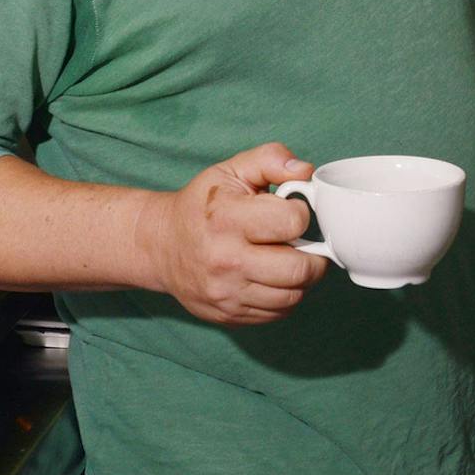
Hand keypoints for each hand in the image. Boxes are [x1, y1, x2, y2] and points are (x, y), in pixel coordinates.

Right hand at [136, 143, 327, 325]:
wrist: (161, 245)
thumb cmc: (201, 205)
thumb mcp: (231, 170)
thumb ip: (271, 159)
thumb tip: (305, 171)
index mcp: (227, 218)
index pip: (292, 223)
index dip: (301, 214)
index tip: (293, 213)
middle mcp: (225, 259)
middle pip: (299, 269)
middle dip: (313, 255)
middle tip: (306, 244)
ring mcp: (227, 293)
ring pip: (293, 296)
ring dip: (302, 279)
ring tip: (291, 260)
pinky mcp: (229, 315)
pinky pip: (278, 313)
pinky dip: (285, 297)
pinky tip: (274, 278)